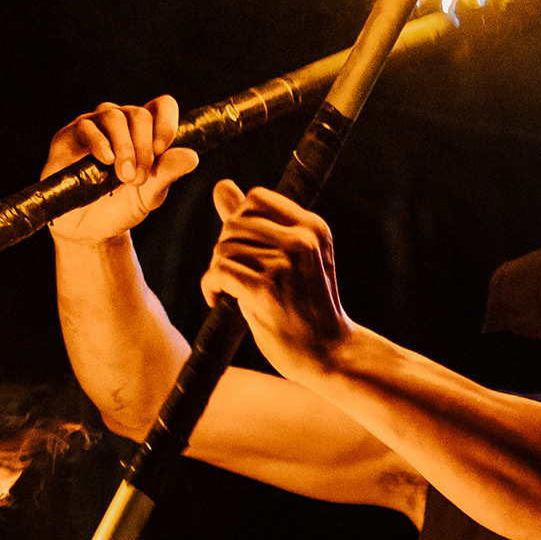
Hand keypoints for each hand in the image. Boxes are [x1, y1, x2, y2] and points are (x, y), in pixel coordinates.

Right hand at [46, 95, 197, 242]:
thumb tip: (192, 157)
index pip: (162, 106)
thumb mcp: (150, 194)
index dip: (166, 122)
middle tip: (139, 179)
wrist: (90, 230)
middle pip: (139, 114)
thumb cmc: (122, 208)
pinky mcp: (69, 136)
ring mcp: (94, 126)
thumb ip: (168, 173)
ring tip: (125, 176)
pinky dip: (100, 143)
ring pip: (114, 116)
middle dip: (144, 147)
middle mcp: (120, 122)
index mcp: (145, 131)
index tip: (163, 150)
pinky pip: (87, 127)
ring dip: (125, 147)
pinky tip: (106, 161)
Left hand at [200, 180, 350, 376]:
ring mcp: (285, 264)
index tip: (243, 249)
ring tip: (228, 291)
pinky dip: (211, 286)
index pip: (256, 198)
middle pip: (235, 223)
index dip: (239, 220)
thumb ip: (256, 223)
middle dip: (225, 249)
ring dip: (216, 271)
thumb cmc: (307, 306)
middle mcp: (302, 240)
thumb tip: (221, 186)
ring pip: (223, 249)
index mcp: (313, 227)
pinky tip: (219, 300)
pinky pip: (219, 272)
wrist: (328, 353)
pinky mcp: (266, 289)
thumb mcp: (291, 258)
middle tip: (231, 276)